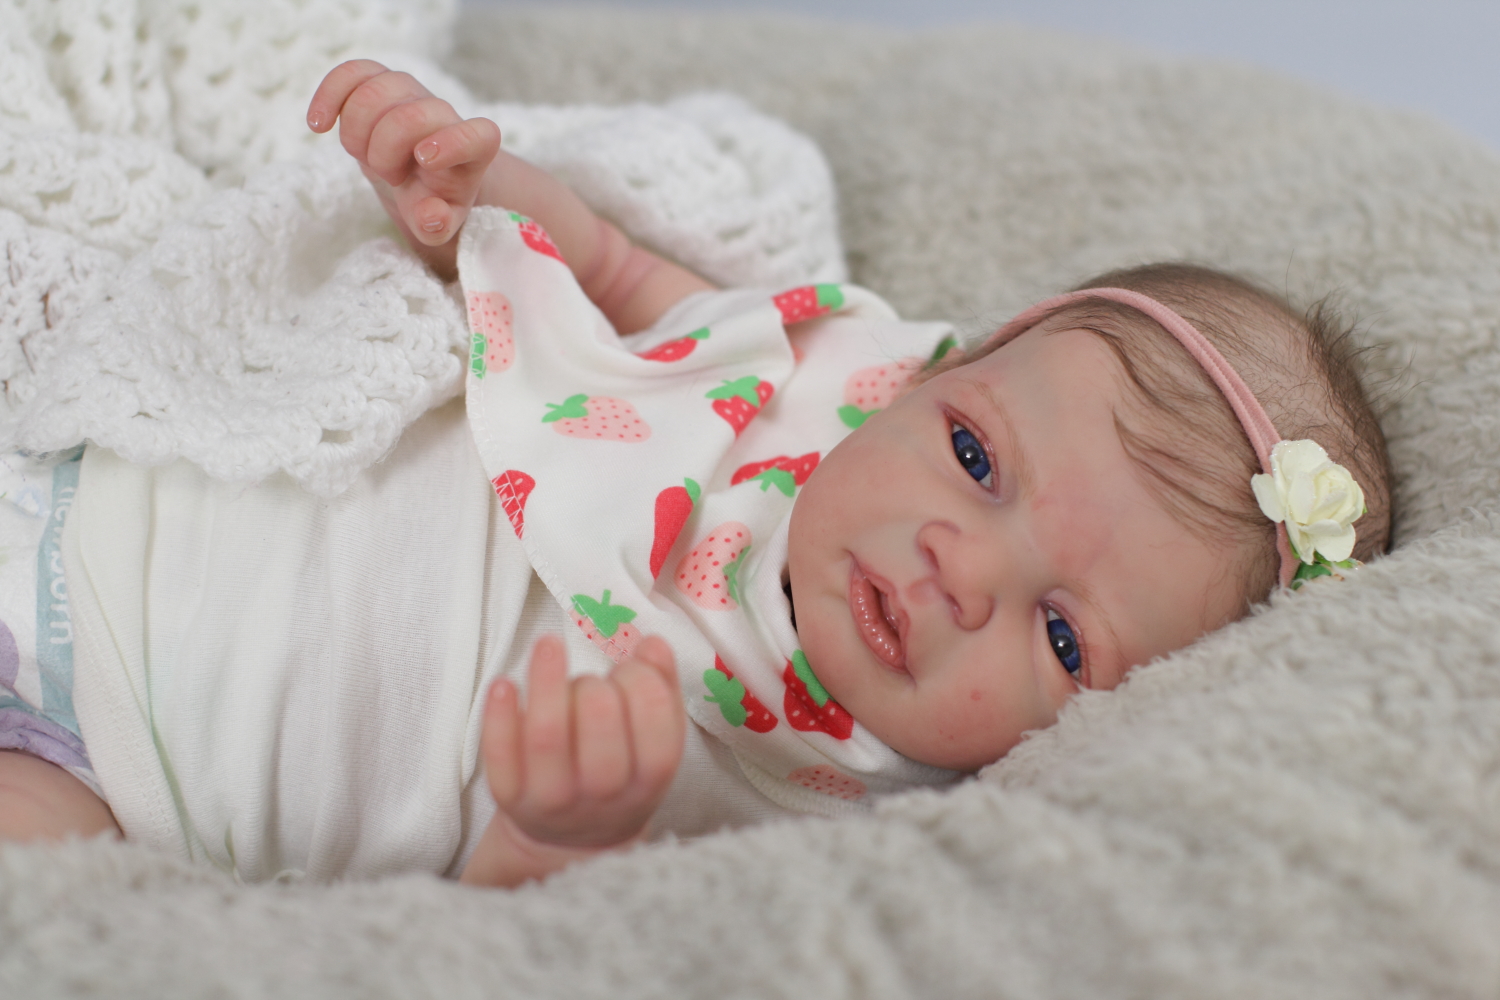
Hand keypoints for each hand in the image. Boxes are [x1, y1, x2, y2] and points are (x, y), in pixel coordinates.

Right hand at [307, 59, 500, 248]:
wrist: (415, 173)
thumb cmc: (431, 198)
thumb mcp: (438, 222)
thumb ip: (436, 223)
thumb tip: (430, 217)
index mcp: (473, 147)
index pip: (475, 136)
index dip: (452, 143)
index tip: (423, 160)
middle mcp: (444, 111)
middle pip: (409, 116)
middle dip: (385, 153)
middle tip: (390, 176)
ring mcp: (411, 92)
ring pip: (375, 93)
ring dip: (358, 133)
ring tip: (366, 156)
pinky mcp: (379, 80)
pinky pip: (352, 73)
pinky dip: (330, 96)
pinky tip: (318, 125)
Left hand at [482, 634, 684, 852]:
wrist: (574, 839)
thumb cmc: (621, 774)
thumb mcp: (655, 742)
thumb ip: (662, 689)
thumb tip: (653, 644)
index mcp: (648, 777)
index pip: (653, 717)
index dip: (641, 677)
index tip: (629, 669)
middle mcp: (603, 794)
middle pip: (599, 720)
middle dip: (596, 683)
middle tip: (591, 683)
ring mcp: (552, 798)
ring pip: (547, 734)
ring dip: (546, 680)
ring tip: (547, 646)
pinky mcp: (510, 797)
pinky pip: (500, 754)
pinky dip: (499, 715)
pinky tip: (505, 685)